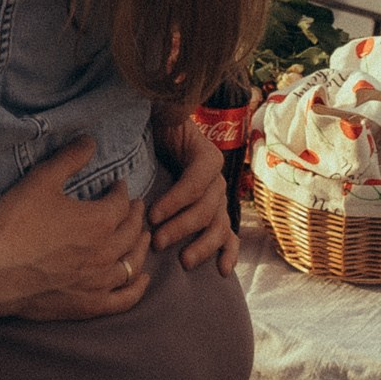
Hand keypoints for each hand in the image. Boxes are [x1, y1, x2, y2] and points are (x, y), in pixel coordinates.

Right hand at [0, 139, 150, 322]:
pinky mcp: (89, 305)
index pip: (121, 203)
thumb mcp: (42, 180)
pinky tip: (142, 279)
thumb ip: (69, 158)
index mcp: (100, 221)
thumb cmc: (18, 224)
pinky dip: (137, 288)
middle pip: (132, 231)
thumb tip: (90, 140)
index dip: (121, 191)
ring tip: (142, 237)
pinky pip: (124, 299)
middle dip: (136, 215)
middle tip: (136, 206)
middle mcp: (107, 252)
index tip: (118, 185)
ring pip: (133, 263)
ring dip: (140, 247)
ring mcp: (100, 281)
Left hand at [149, 113, 238, 275]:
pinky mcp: (216, 214)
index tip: (151, 214)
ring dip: (202, 246)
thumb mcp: (160, 119)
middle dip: (181, 227)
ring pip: (219, 226)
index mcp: (207, 156)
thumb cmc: (156, 128)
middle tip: (157, 241)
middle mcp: (218, 179)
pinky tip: (223, 270)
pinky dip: (229, 253)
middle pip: (206, 208)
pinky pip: (229, 235)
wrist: (162, 132)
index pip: (195, 182)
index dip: (175, 200)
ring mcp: (219, 199)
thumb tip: (166, 109)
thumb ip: (166, 115)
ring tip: (183, 261)